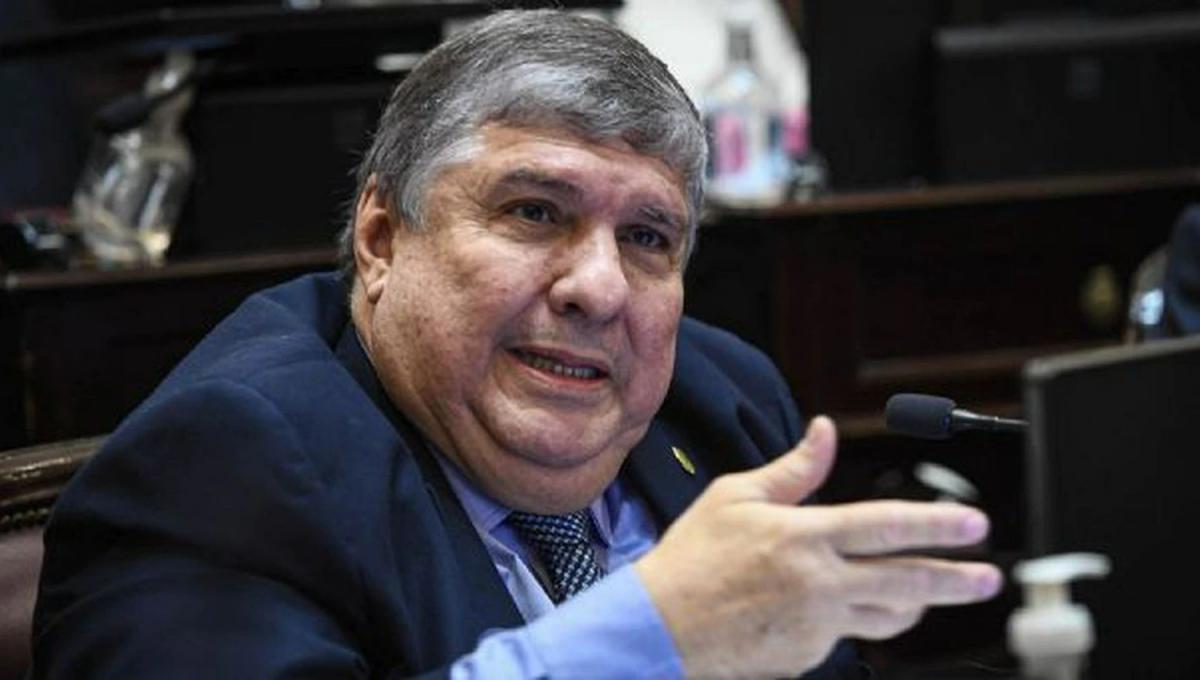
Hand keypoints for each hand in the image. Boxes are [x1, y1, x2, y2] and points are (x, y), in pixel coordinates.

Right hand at [634, 416, 1002, 678]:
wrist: (660, 627)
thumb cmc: (692, 557)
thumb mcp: (736, 496)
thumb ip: (793, 469)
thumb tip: (825, 432)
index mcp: (804, 537)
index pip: (887, 526)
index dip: (938, 525)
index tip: (973, 525)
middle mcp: (819, 583)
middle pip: (907, 581)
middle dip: (956, 579)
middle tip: (989, 578)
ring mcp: (817, 626)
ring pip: (889, 618)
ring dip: (915, 604)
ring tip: (928, 593)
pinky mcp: (808, 656)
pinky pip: (846, 636)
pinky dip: (851, 618)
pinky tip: (834, 606)